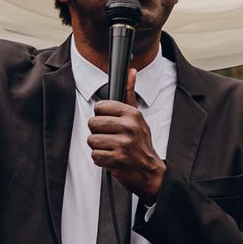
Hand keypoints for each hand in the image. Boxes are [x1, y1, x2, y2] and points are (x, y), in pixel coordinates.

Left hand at [88, 69, 164, 201]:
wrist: (150, 172)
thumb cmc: (141, 143)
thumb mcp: (138, 117)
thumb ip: (129, 94)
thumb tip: (131, 71)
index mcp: (132, 114)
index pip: (100, 106)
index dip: (101, 116)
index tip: (109, 124)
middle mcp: (129, 127)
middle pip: (93, 123)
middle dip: (98, 133)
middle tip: (110, 139)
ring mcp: (123, 144)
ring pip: (92, 140)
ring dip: (99, 148)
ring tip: (111, 149)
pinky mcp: (117, 159)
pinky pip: (95, 155)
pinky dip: (100, 160)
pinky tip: (111, 159)